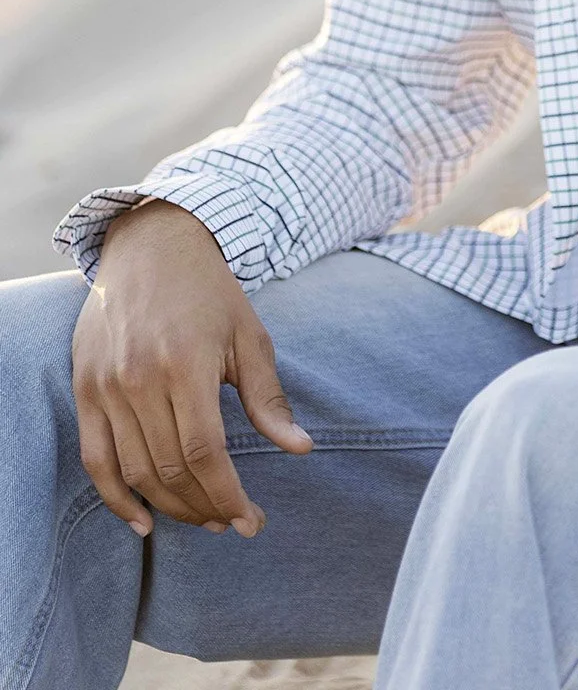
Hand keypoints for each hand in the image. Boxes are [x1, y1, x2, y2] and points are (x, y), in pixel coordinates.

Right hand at [72, 200, 312, 538]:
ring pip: (135, 471)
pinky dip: (116, 498)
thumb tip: (301, 449)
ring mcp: (106, 386)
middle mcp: (140, 379)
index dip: (228, 496)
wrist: (151, 244)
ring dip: (170, 507)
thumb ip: (268, 397)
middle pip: (171, 470)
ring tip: (202, 518)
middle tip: (231, 522)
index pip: (205, 454)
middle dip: (205, 507)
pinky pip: (95, 460)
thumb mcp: (249, 335)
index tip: (250, 520)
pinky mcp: (85, 388)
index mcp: (186, 364)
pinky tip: (144, 522)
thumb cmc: (209, 290)